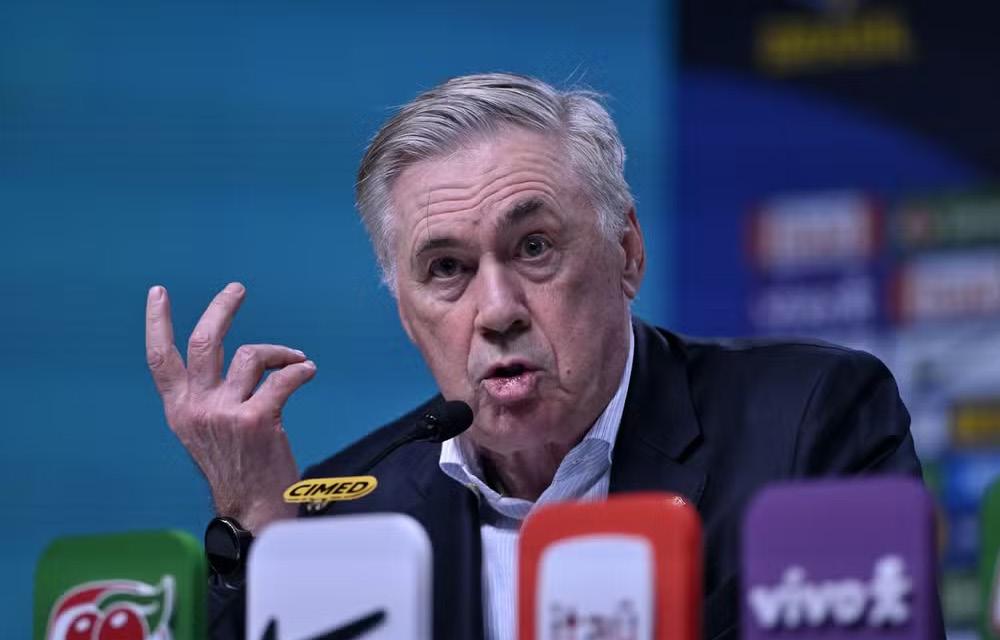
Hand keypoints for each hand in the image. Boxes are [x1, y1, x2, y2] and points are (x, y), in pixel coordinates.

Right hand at [145, 282, 315, 531]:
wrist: (254, 512)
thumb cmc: (239, 470)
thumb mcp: (207, 433)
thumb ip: (209, 400)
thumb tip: (233, 364)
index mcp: (180, 411)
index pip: (160, 360)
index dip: (157, 323)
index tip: (158, 293)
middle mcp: (197, 409)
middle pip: (204, 343)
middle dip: (221, 309)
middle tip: (237, 289)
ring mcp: (225, 414)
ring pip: (251, 356)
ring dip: (279, 352)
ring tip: (296, 359)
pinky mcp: (257, 420)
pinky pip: (283, 379)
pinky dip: (299, 371)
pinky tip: (308, 371)